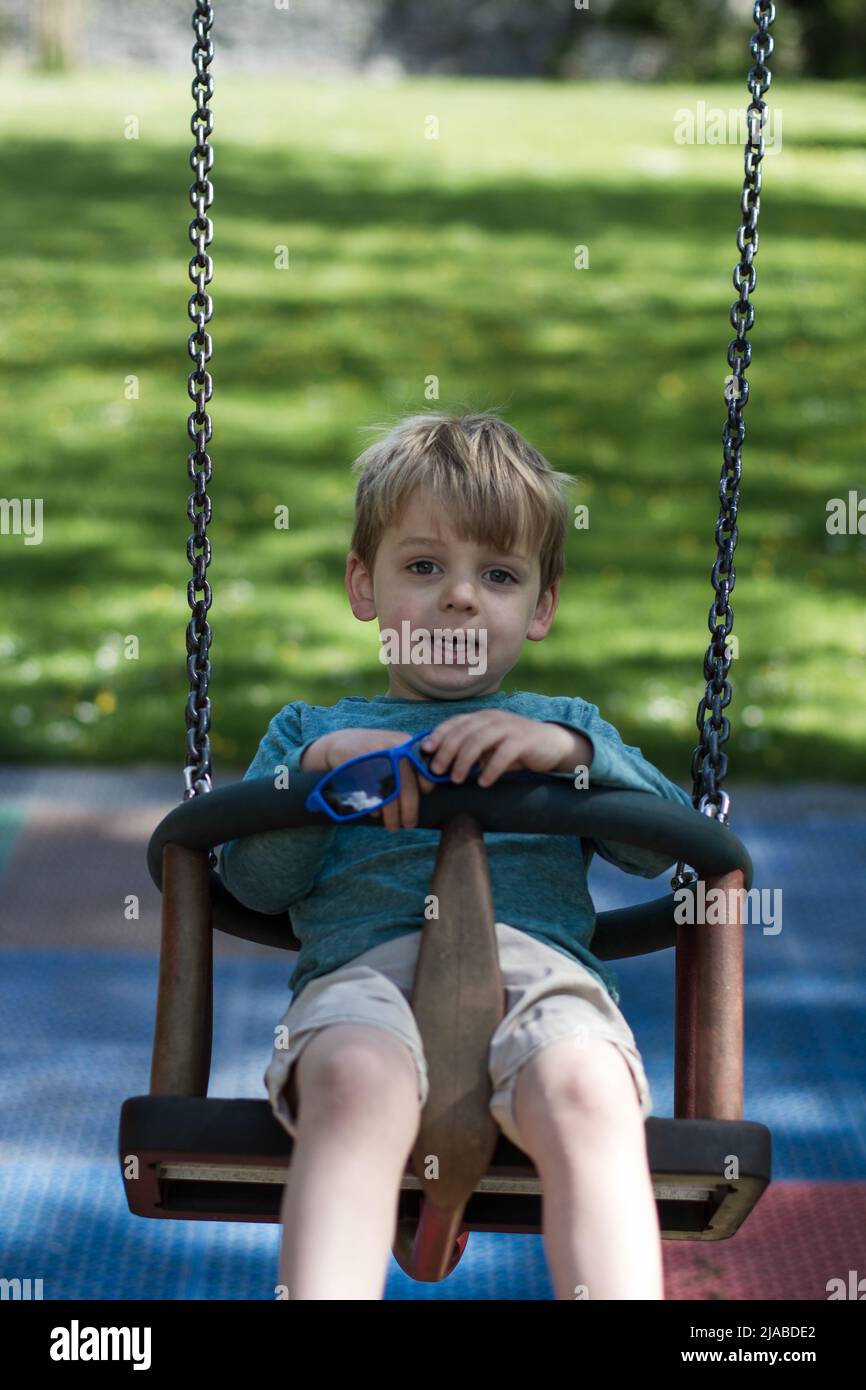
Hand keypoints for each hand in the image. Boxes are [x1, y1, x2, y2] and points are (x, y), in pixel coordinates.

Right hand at [321, 728, 436, 832]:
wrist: (341, 743)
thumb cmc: (375, 753)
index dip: (424, 790)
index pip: (425, 772)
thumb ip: (411, 763)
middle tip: (410, 824)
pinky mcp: (359, 767)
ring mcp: (376, 758)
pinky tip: (376, 813)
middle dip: (410, 810)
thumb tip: (430, 789)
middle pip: (407, 787)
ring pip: (389, 794)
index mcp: (407, 745)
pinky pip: (371, 793)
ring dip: (393, 815)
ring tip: (393, 827)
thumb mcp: (395, 749)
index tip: (420, 800)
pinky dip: (375, 806)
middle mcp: (394, 750)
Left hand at [418, 712, 581, 786]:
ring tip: (456, 779)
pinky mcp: (524, 740)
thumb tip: (438, 767)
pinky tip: (482, 782)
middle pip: (464, 732)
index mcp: (482, 718)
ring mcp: (509, 727)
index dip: (438, 735)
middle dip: (446, 751)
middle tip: (436, 771)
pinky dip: (491, 768)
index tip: (424, 751)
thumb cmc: (514, 749)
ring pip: (480, 740)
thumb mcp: (489, 748)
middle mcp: (493, 718)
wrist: (552, 745)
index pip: (455, 722)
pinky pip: (504, 753)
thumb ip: (469, 752)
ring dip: (464, 760)